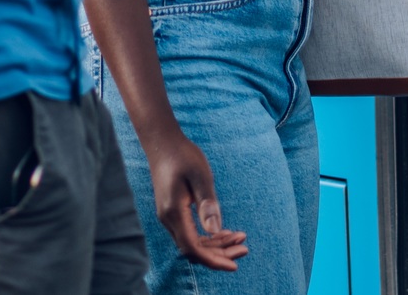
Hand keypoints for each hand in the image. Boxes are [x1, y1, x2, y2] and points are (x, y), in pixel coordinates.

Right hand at [145, 133, 249, 271]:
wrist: (162, 143)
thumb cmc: (183, 155)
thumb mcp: (201, 176)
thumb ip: (208, 204)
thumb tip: (215, 231)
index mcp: (174, 213)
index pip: (193, 249)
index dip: (214, 260)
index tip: (234, 265)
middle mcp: (168, 219)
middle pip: (194, 250)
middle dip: (219, 255)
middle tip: (244, 249)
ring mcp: (169, 217)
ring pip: (192, 243)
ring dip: (216, 246)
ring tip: (240, 238)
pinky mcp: (173, 212)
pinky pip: (190, 233)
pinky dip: (208, 236)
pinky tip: (224, 231)